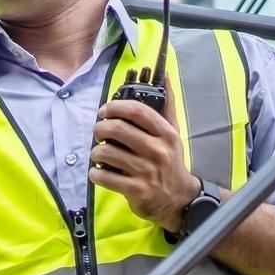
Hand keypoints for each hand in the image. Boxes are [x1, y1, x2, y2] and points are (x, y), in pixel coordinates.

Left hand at [88, 93, 200, 230]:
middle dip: (100, 128)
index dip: (114, 107)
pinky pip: (105, 177)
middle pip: (117, 129)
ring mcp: (146, 171)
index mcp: (165, 133)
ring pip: (107, 153)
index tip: (104, 111)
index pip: (136, 110)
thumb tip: (165, 75)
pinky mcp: (136, 190)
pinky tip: (98, 172)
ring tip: (98, 154)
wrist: (179, 198)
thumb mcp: (173, 133)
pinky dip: (96, 173)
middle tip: (98, 132)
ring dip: (95, 152)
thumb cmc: (171, 162)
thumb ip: (167, 105)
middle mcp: (157, 150)